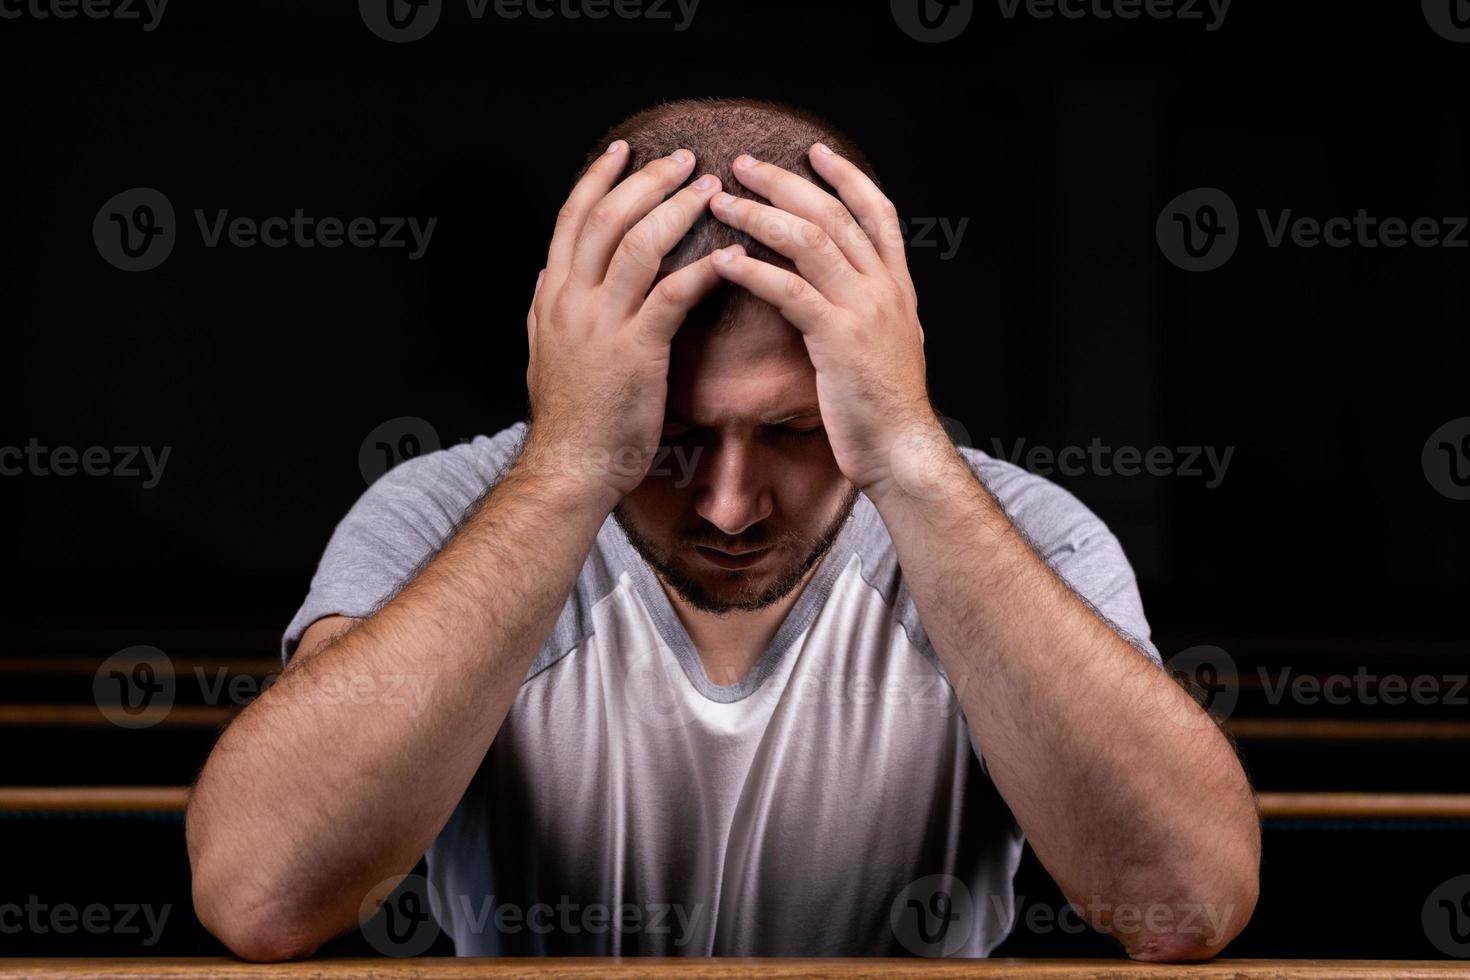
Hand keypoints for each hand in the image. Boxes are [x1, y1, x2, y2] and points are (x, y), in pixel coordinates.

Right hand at [523, 141, 729, 503]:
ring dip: (677, 210)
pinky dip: (700, 269)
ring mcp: (602, 324)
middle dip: (647, 180)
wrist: (570, 467)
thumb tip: (547, 274)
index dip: (598, 179)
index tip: (623, 149)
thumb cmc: (570, 417)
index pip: (573, 219)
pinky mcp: (635, 352)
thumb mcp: (545, 352)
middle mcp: (571, 300)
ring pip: (638, 245)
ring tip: (711, 188)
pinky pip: (671, 295)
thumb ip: (548, 309)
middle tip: (684, 158)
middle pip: (607, 218)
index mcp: (553, 296)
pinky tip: (728, 254)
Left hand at [706, 144, 953, 501]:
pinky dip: (754, 270)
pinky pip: (790, 290)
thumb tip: (846, 288)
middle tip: (743, 165)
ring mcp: (863, 309)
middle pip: (832, 214)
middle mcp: (884, 287)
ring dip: (759, 216)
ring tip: (721, 203)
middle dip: (785, 184)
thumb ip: (868, 308)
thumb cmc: (885, 405)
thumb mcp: (888, 342)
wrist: (901, 448)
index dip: (845, 177)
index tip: (814, 150)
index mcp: (896, 285)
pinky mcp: (838, 339)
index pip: (876, 211)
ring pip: (809, 241)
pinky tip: (723, 261)